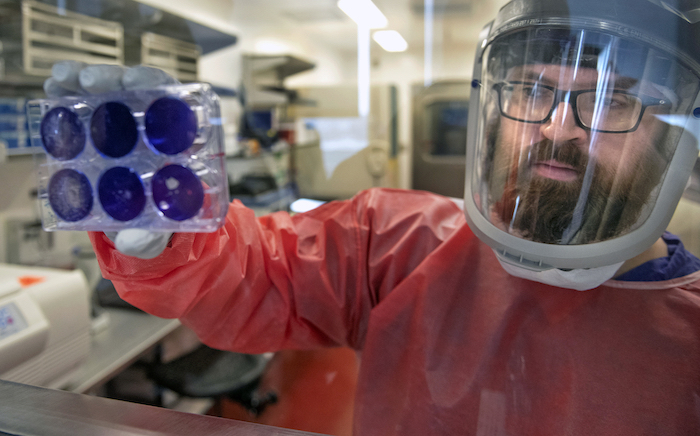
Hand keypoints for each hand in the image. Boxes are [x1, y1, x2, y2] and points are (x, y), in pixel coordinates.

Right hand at [46, 61, 177, 258]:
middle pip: (151, 92)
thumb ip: (148, 241)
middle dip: (123, 78)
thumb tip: (134, 241)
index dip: (165, 94)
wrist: (137, 227)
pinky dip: (72, 87)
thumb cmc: (154, 225)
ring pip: (120, 89)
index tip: (141, 86)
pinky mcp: (106, 119)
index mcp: (180, 152)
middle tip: (94, 82)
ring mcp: (132, 121)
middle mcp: (159, 130)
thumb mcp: (153, 237)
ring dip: (94, 78)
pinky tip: (54, 84)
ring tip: (66, 79)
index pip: (181, 113)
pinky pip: (92, 97)